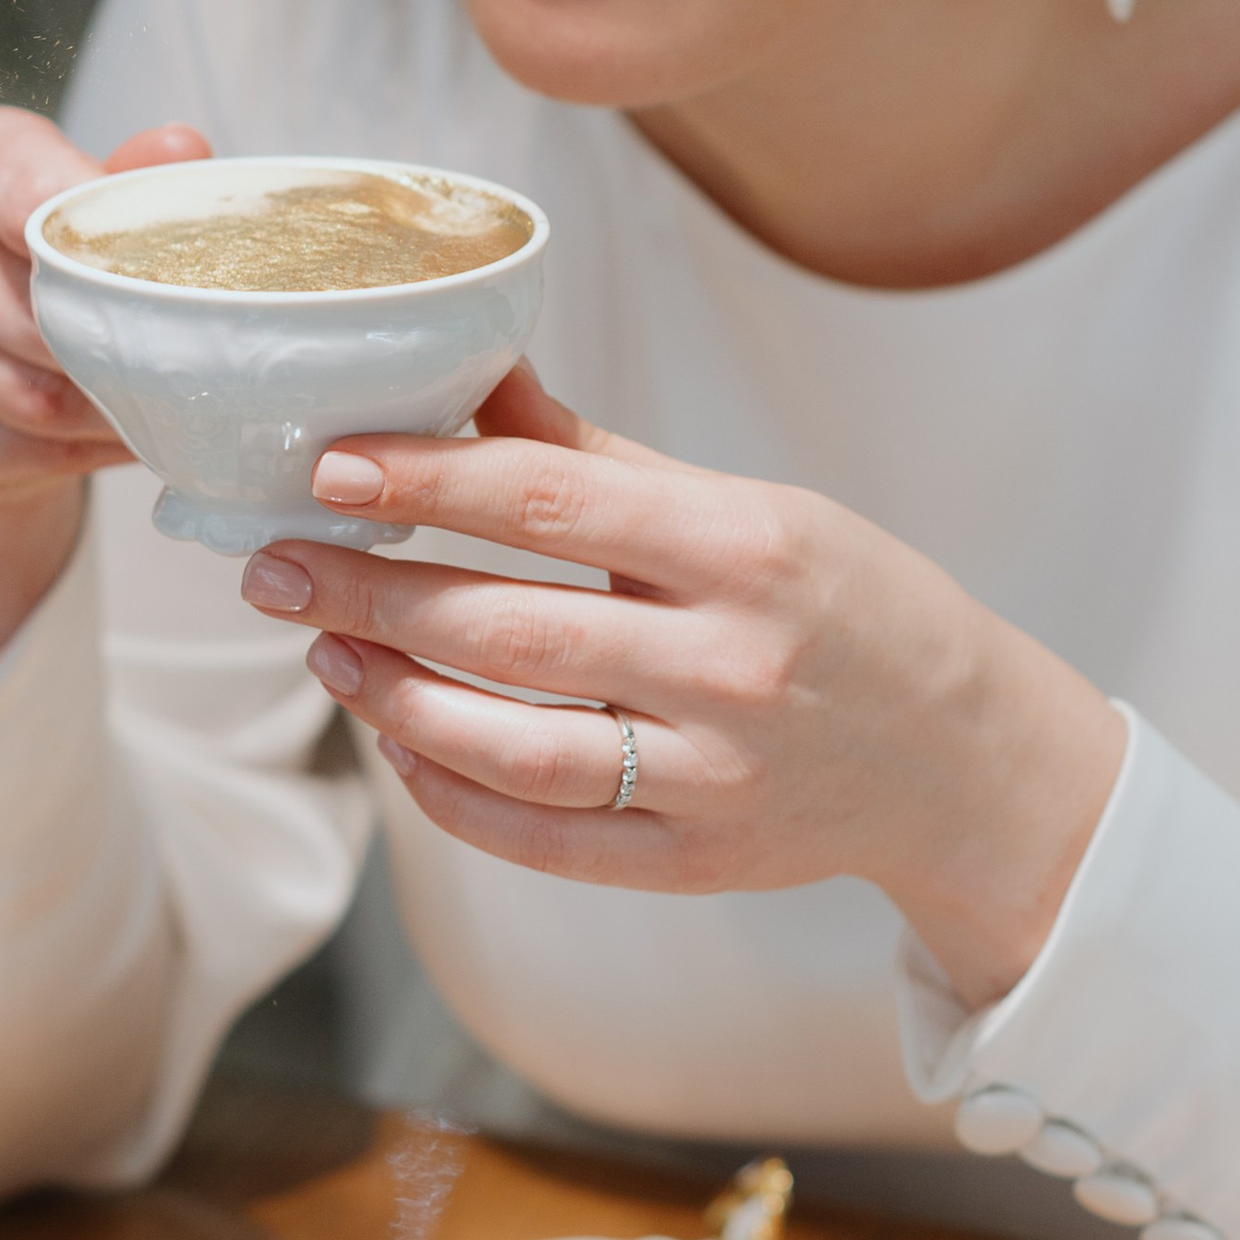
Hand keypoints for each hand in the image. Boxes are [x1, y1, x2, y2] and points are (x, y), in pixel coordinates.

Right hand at [0, 104, 210, 694]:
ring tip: (160, 404)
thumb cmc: (34, 264)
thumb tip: (182, 148)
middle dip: (125, 346)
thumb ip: (130, 179)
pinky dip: (79, 451)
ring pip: (33, 394)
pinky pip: (15, 450)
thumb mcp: (83, 202)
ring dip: (109, 409)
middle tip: (194, 363)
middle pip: (42, 310)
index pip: (37, 196)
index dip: (113, 246)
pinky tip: (110, 435)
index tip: (176, 280)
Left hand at [237, 365, 1124, 1008]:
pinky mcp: (698, 864)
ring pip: (512, 745)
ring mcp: (715, 775)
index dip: (428, 480)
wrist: (966, 761)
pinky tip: (399, 745)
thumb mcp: (750, 507)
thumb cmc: (848, 608)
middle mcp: (733, 664)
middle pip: (510, 627)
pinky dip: (452, 797)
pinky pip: (543, 839)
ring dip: (395, 698)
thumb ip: (599, 458)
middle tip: (272, 563)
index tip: (328, 465)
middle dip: (371, 592)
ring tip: (326, 649)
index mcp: (749, 548)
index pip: (555, 502)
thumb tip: (469, 374)